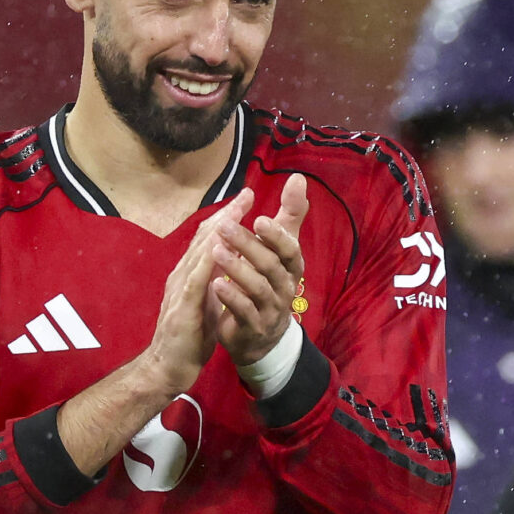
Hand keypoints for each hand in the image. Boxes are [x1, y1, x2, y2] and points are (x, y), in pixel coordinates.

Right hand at [140, 188, 248, 393]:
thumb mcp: (207, 304)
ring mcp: (180, 289)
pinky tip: (221, 247)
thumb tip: (229, 264)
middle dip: (227, 214)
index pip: (208, 239)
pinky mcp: (182, 307)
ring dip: (219, 230)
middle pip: (204, 238)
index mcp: (189, 274)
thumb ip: (214, 282)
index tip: (246, 199)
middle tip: (247, 193)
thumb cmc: (188, 338)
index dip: (227, 217)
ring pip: (200, 252)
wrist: (167, 368)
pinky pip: (196, 279)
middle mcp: (182, 275)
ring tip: (237, 211)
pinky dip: (208, 261)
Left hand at [208, 176, 307, 364]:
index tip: (260, 218)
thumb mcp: (281, 248)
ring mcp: (271, 310)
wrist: (261, 335)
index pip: (290, 250)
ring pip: (258, 288)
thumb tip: (298, 178)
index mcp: (291, 267)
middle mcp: (285, 288)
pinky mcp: (253, 328)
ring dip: (237, 269)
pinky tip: (215, 284)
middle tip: (224, 227)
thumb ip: (290, 215)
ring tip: (217, 251)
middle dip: (248, 246)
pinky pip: (244, 312)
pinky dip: (231, 298)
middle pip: (271, 266)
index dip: (277, 236)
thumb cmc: (269, 281)